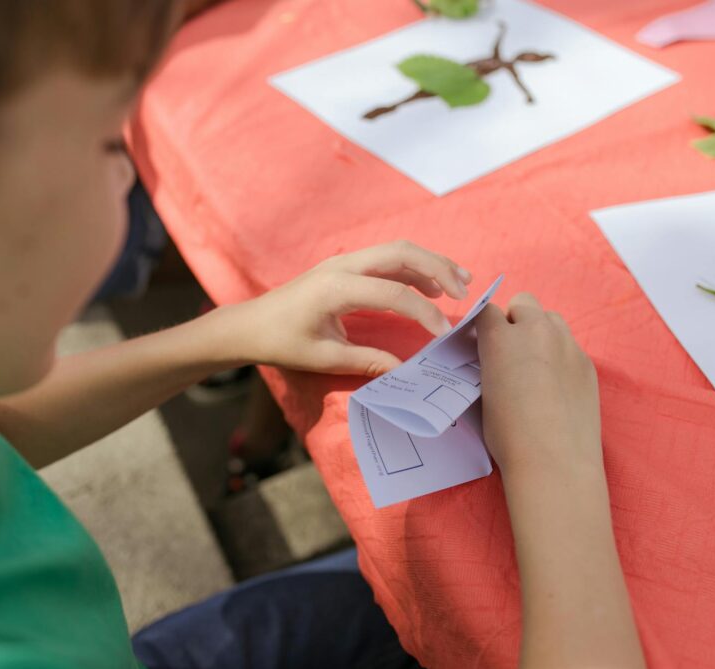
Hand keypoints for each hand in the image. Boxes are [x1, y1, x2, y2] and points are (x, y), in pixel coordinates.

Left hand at [227, 241, 472, 376]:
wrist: (250, 324)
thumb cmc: (281, 343)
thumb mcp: (324, 358)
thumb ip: (368, 361)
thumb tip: (406, 371)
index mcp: (335, 287)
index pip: (392, 292)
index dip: (423, 312)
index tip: (444, 333)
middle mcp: (343, 265)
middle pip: (401, 253)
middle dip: (437, 269)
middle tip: (464, 292)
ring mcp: (345, 261)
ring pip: (397, 250)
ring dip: (430, 263)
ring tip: (460, 283)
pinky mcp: (347, 266)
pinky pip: (387, 258)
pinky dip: (414, 268)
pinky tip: (432, 287)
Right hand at [476, 292, 601, 475]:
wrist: (554, 460)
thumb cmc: (509, 435)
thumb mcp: (484, 395)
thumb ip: (488, 365)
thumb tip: (493, 361)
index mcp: (500, 339)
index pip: (487, 310)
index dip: (484, 325)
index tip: (482, 341)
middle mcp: (535, 332)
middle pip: (523, 303)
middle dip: (515, 319)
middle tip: (511, 350)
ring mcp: (567, 345)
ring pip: (551, 319)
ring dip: (540, 331)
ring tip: (536, 363)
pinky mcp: (587, 363)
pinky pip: (570, 345)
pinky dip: (560, 355)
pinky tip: (557, 385)